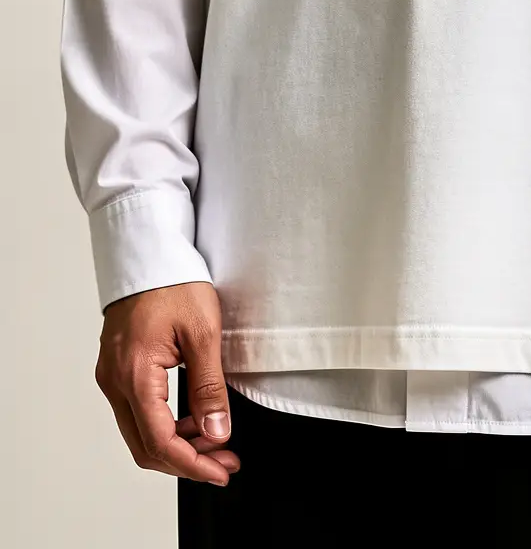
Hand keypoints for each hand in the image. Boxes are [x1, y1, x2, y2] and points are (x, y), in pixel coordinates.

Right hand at [95, 281, 239, 485]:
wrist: (149, 252)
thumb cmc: (174, 282)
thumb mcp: (203, 331)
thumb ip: (209, 386)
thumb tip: (216, 431)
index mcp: (135, 374)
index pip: (160, 441)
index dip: (192, 464)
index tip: (221, 471)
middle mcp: (114, 381)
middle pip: (145, 445)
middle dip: (187, 460)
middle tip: (225, 461)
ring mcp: (112, 376)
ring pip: (140, 432)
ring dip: (177, 444)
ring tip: (216, 440)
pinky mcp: (117, 369)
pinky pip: (137, 411)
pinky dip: (164, 424)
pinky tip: (193, 419)